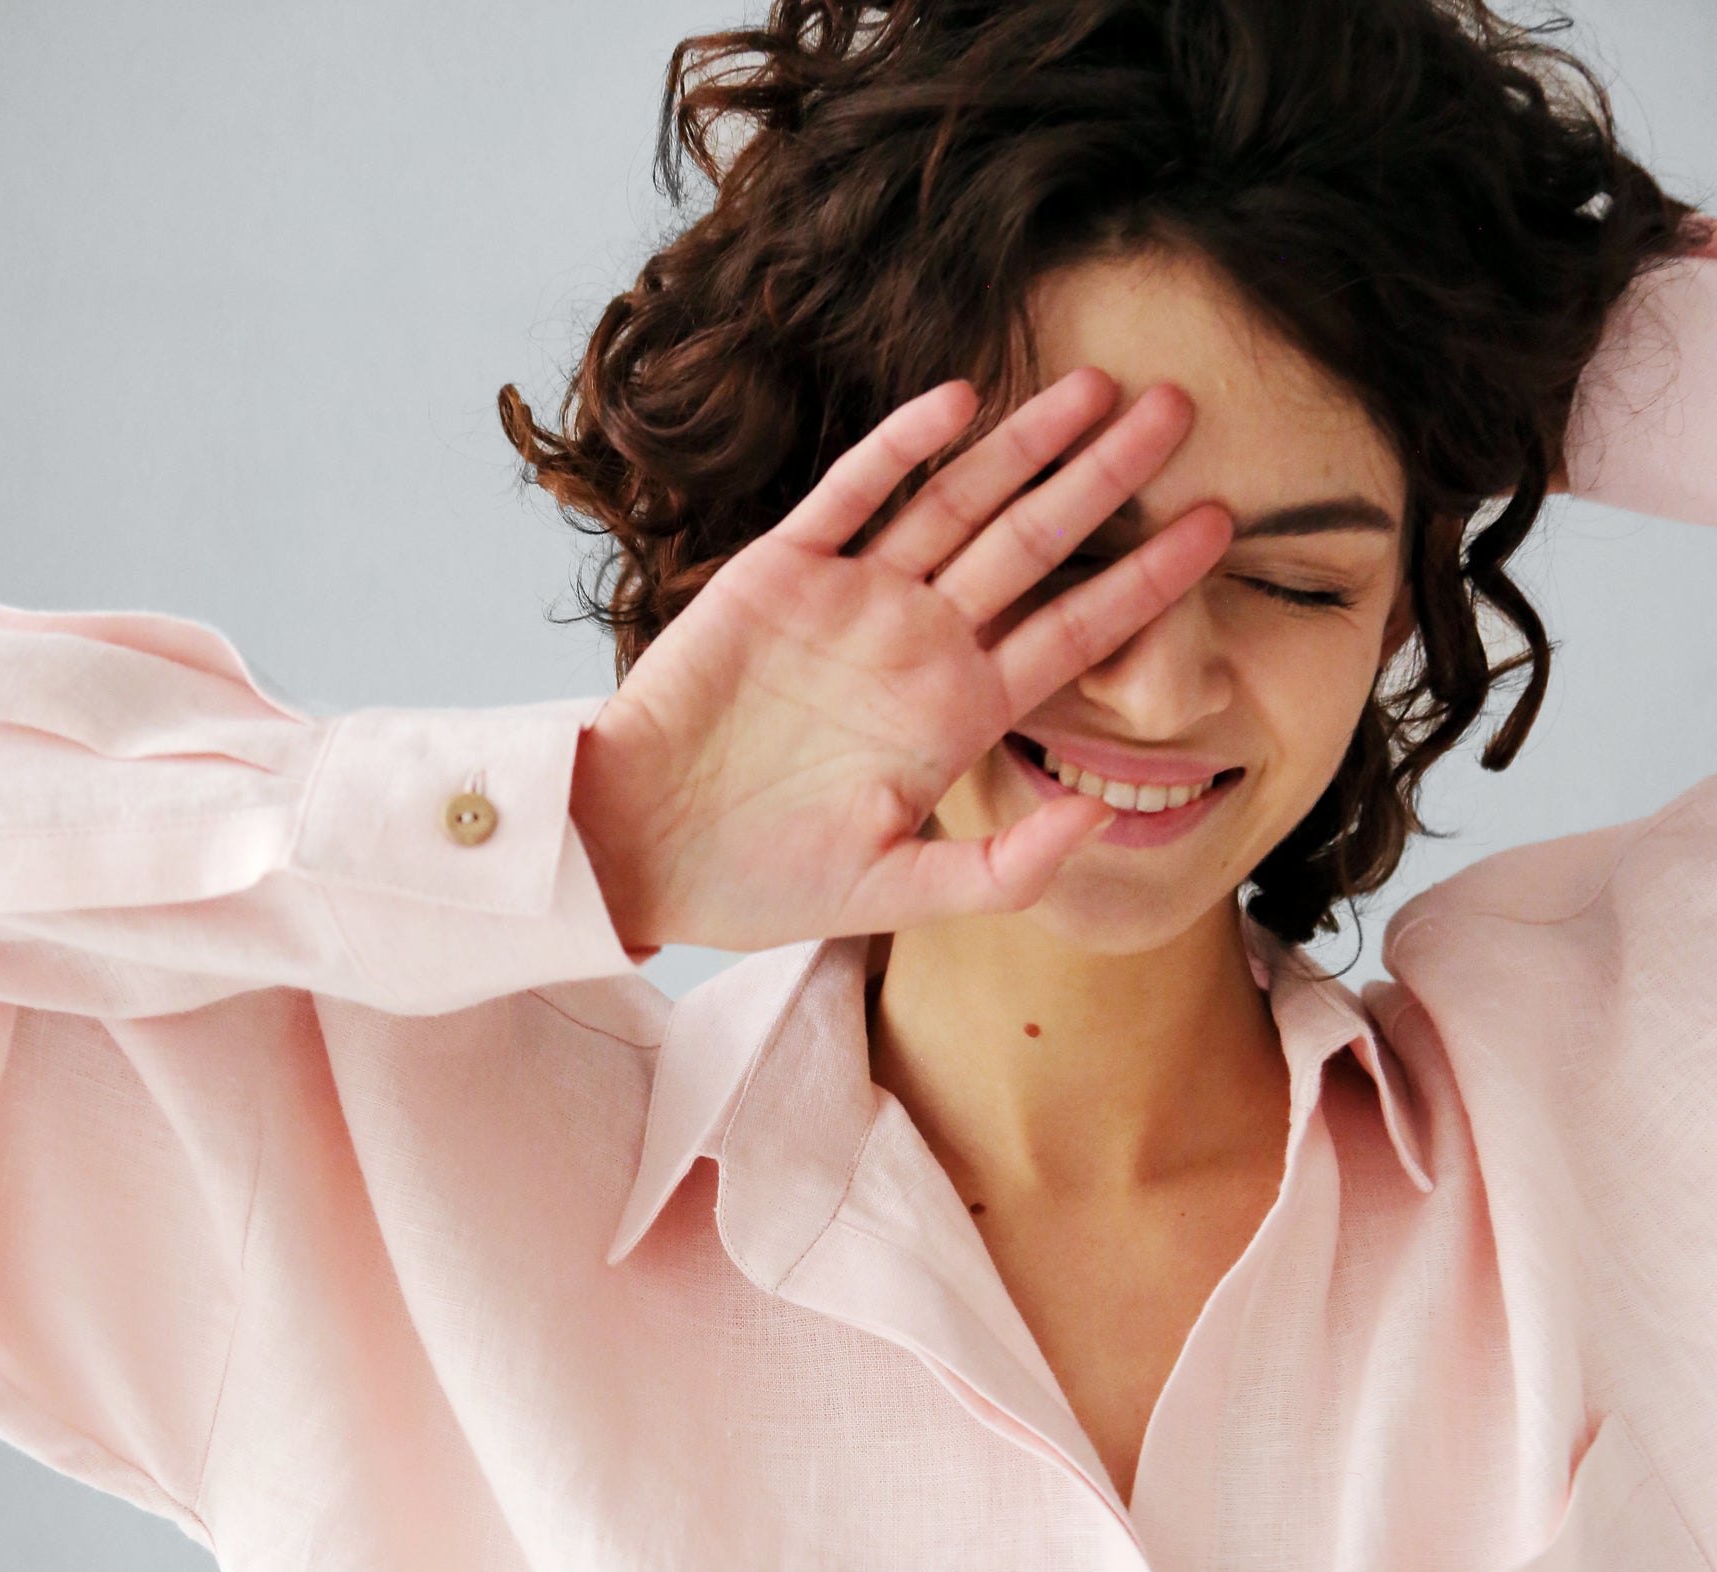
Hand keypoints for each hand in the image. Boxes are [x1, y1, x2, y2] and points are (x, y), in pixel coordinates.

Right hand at [568, 367, 1234, 954]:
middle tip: (1184, 406)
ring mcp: (853, 601)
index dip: (1148, 579)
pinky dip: (902, 448)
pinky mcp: (781, 574)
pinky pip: (853, 495)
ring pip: (957, 502)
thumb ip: (999, 869)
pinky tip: (959, 399)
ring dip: (1023, 443)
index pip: (1075, 630)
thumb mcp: (892, 895)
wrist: (641, 847)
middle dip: (1107, 475)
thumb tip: (1102, 820)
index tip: (1223, 527)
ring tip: (1097, 383)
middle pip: (1034, 541)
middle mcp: (918, 644)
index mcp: (956, 715)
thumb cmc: (761, 881)